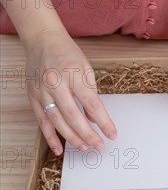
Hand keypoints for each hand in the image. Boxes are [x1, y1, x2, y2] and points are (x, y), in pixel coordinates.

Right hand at [24, 27, 116, 155]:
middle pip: (73, 116)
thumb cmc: (67, 53)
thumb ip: (90, 93)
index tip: (112, 134)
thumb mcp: (86, 68)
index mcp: (74, 74)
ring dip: (71, 138)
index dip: (103, 122)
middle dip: (88, 134)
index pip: (92, 104)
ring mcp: (42, 91)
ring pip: (57, 121)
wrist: (43, 40)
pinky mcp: (32, 97)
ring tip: (84, 148)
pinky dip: (50, 137)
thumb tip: (94, 118)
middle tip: (99, 145)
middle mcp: (56, 84)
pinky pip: (42, 122)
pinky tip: (59, 149)